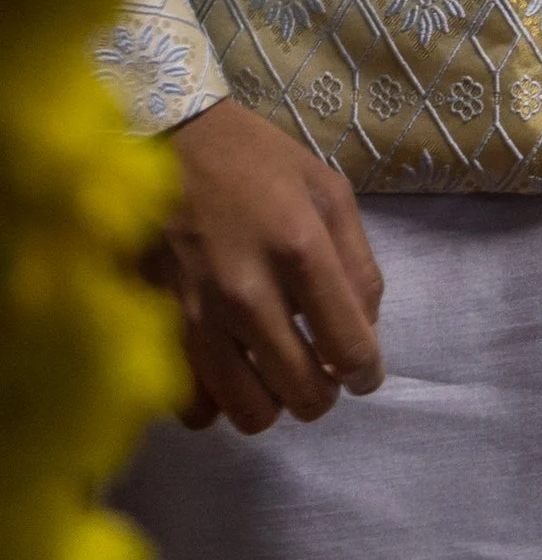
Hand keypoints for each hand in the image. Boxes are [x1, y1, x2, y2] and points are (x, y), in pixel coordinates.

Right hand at [148, 98, 384, 431]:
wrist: (170, 145)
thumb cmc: (258, 163)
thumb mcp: (329, 191)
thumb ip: (358, 264)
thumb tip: (364, 333)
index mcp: (299, 249)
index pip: (348, 348)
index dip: (366, 372)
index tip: (363, 373)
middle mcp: (248, 294)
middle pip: (304, 396)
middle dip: (324, 392)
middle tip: (321, 369)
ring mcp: (196, 319)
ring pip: (251, 414)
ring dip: (274, 401)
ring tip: (275, 370)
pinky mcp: (158, 333)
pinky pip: (197, 409)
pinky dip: (218, 399)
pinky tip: (228, 367)